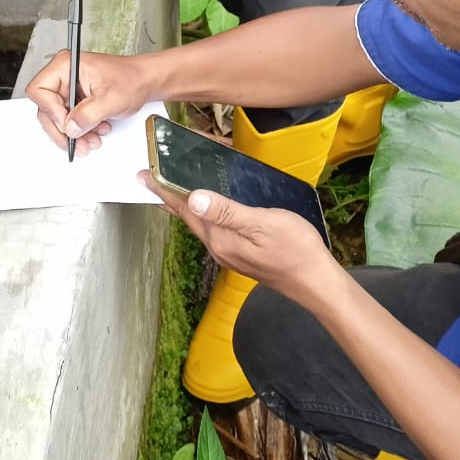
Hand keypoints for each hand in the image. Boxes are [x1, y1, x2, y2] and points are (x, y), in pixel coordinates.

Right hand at [27, 49, 154, 152]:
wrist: (145, 82)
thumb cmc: (131, 79)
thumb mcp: (110, 99)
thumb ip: (88, 114)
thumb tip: (71, 127)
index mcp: (66, 65)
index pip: (39, 90)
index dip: (51, 110)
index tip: (67, 123)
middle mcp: (63, 76)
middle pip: (46, 108)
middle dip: (63, 129)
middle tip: (76, 142)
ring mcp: (68, 89)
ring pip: (57, 119)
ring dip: (73, 134)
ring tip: (91, 139)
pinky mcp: (75, 101)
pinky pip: (68, 121)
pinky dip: (80, 131)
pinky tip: (94, 132)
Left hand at [139, 173, 341, 306]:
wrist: (316, 282)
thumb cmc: (295, 249)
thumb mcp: (262, 223)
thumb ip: (227, 211)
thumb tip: (193, 200)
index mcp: (220, 239)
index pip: (185, 210)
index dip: (164, 192)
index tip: (143, 177)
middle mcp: (219, 248)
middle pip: (189, 218)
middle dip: (169, 198)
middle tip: (152, 179)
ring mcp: (230, 254)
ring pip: (201, 225)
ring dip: (186, 207)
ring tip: (174, 191)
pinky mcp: (242, 255)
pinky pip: (215, 230)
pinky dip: (205, 215)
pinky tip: (209, 209)